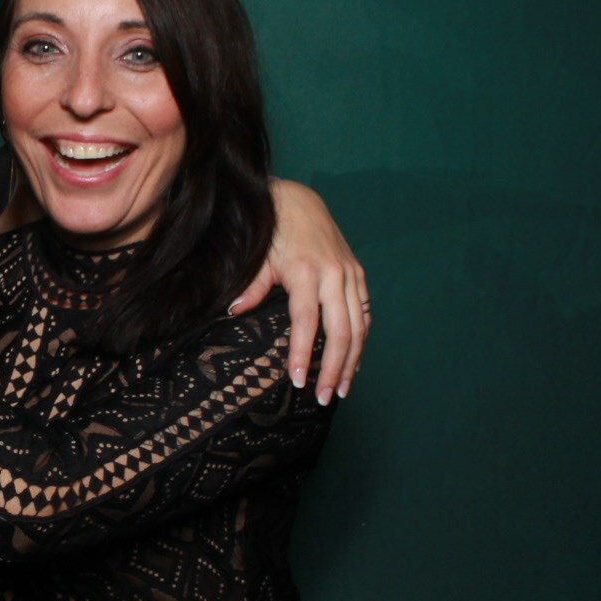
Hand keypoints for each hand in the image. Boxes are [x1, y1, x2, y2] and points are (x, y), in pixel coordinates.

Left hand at [230, 180, 369, 403]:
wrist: (298, 202)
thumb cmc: (273, 232)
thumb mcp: (259, 259)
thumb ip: (252, 287)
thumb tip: (235, 311)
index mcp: (307, 272)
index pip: (306, 322)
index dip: (302, 353)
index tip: (297, 381)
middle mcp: (334, 276)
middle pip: (340, 332)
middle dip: (333, 369)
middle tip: (324, 397)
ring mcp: (351, 275)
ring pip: (358, 327)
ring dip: (351, 362)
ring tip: (341, 390)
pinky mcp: (359, 275)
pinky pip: (365, 314)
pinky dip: (361, 341)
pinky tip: (354, 363)